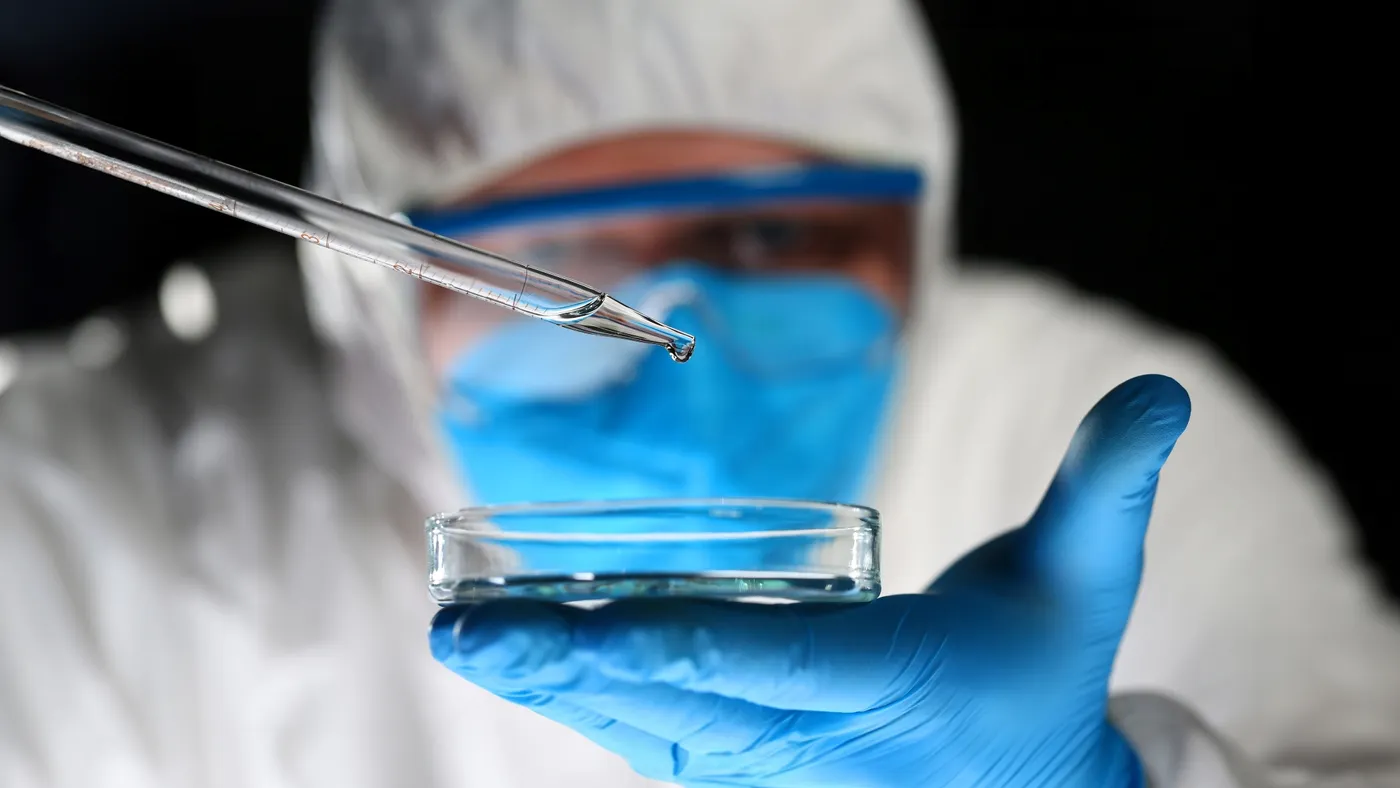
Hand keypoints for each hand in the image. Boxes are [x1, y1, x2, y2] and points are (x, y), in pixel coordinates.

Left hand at [430, 374, 1187, 786]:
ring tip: (461, 635)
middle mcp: (806, 735)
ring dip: (549, 679)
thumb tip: (1160, 393)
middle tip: (461, 635)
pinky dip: (577, 692)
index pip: (768, 663)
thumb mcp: (1085, 577)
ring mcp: (765, 756)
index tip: (573, 630)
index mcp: (882, 685)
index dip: (671, 645)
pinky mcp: (740, 756)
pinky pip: (646, 725)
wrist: (1018, 784)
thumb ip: (1108, 483)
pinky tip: (512, 656)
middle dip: (565, 666)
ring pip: (643, 719)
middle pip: (673, 698)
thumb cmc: (1039, 671)